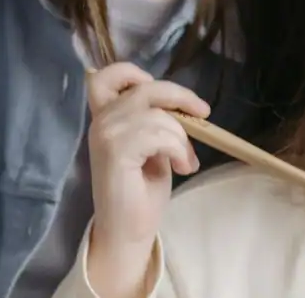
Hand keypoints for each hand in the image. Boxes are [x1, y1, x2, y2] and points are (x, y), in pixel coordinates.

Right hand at [85, 63, 209, 297]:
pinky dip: (178, 148)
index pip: (104, 76)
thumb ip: (155, 121)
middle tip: (203, 114)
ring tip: (187, 160)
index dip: (132, 72)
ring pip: (158, 114)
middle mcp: (100, 121)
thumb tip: (184, 107)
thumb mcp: (153, 146)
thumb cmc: (141, 190)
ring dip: (182, 137)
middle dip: (180, 98)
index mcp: (105, 117)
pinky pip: (159, 134)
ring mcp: (106, 135)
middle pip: (145, 88)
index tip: (158, 89)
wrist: (128, 231)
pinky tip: (182, 166)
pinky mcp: (115, 151)